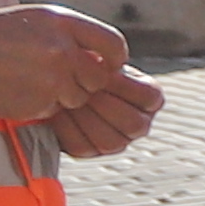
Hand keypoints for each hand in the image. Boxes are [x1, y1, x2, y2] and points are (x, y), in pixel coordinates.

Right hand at [0, 2, 133, 124]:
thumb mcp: (33, 20)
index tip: (107, 65)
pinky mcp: (40, 103)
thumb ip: (69, 35)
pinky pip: (55, 110)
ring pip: (79, 98)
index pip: (113, 43)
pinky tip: (18, 91)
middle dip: (84, 82)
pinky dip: (42, 105)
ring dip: (62, 96)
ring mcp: (52, 78)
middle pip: (98, 77)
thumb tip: (101, 56)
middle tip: (57, 76)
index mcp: (62, 22)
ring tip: (30, 80)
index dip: (114, 58)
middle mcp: (62, 49)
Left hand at [44, 67, 164, 160]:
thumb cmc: (82, 61)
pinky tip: (58, 112)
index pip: (149, 97)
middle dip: (105, 105)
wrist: (54, 77)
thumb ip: (110, 55)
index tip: (104, 73)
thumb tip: (112, 65)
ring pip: (111, 141)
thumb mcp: (100, 55)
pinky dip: (67, 129)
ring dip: (86, 119)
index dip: (124, 86)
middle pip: (133, 124)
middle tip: (84, 90)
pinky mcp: (91, 150)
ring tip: (69, 100)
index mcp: (150, 98)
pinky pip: (83, 147)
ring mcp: (117, 140)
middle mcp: (140, 123)